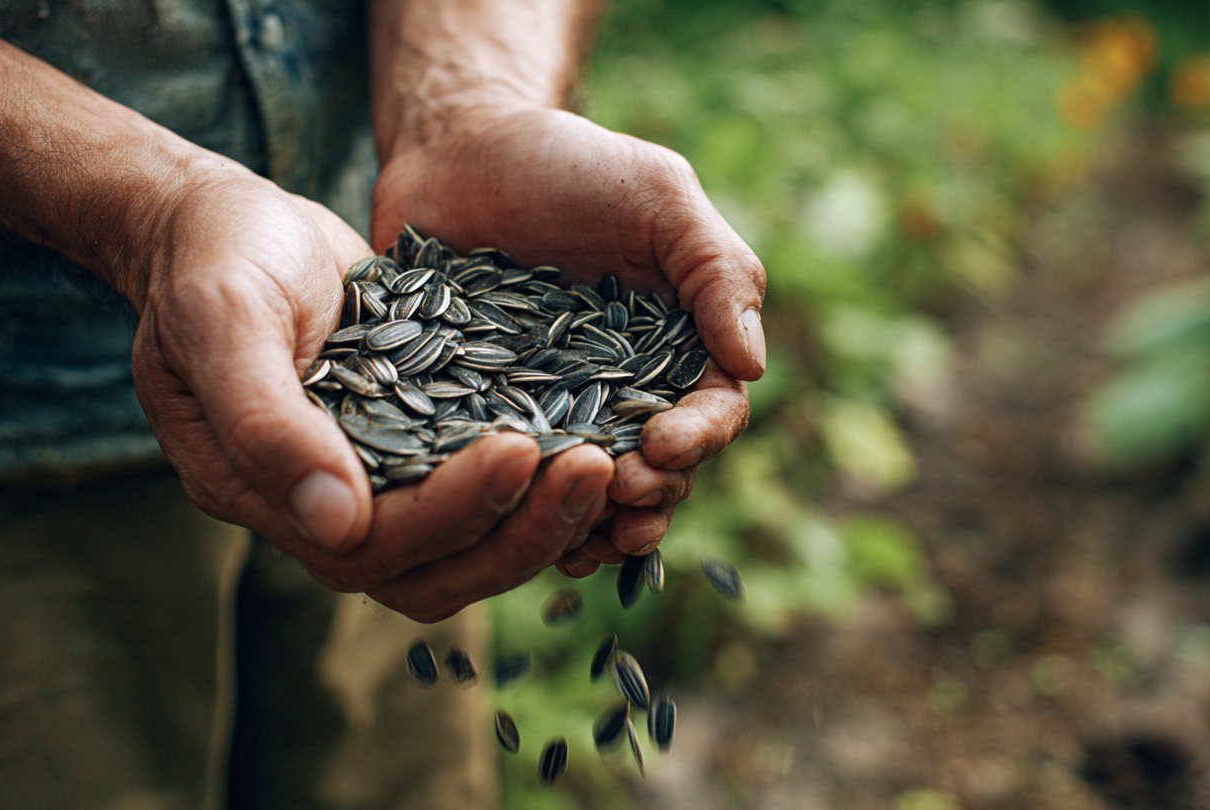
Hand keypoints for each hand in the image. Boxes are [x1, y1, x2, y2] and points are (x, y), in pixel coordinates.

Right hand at [131, 165, 612, 621]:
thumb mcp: (224, 321)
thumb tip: (338, 524)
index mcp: (264, 494)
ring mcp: (379, 480)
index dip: (452, 510)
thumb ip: (264, 421)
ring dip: (545, 514)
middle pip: (439, 568)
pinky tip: (601, 436)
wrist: (227, 223)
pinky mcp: (420, 442)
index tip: (521, 450)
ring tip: (609, 458)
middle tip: (596, 469)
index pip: (375, 543)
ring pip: (474, 541)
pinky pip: (487, 486)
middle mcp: (327, 507)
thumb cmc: (212, 260)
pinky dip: (543, 478)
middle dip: (522, 529)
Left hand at [372, 104, 766, 571]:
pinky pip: (514, 479)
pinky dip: (520, 512)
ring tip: (576, 541)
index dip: (698, 439)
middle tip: (617, 490)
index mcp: (679, 344)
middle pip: (659, 467)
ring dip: (593, 524)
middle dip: (648, 492)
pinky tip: (510, 531)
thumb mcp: (659, 197)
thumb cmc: (570, 163)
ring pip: (591, 490)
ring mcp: (556, 408)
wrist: (456, 147)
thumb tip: (753, 366)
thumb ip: (717, 271)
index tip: (662, 445)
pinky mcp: (488, 416)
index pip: (711, 410)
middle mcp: (626, 388)